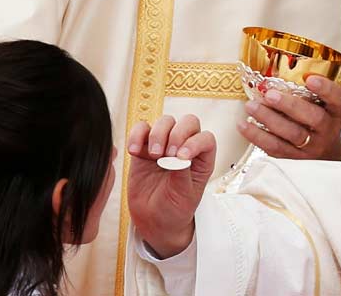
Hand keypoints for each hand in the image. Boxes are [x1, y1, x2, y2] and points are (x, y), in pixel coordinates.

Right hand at [127, 115, 215, 258]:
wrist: (153, 220)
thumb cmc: (175, 209)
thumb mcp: (184, 195)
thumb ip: (182, 173)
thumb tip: (177, 156)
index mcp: (202, 159)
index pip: (206, 138)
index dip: (195, 142)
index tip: (182, 157)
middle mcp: (185, 148)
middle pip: (188, 122)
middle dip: (178, 133)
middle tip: (168, 154)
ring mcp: (165, 145)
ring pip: (165, 121)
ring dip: (158, 134)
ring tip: (154, 156)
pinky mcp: (144, 148)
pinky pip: (141, 129)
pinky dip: (136, 135)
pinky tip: (134, 151)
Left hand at [237, 75, 340, 159]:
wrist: (326, 156)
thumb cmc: (320, 124)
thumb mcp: (325, 108)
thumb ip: (309, 93)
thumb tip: (276, 74)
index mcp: (335, 112)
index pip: (337, 98)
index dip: (325, 88)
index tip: (310, 78)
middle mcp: (327, 130)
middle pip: (313, 118)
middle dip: (290, 105)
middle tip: (270, 95)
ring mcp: (312, 147)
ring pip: (292, 134)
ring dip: (269, 119)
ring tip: (251, 106)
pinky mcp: (295, 160)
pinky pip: (275, 148)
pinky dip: (257, 136)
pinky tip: (244, 125)